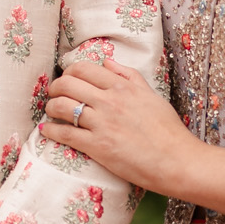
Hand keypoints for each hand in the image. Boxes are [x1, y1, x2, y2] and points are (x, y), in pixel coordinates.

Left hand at [41, 59, 224, 208]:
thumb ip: (129, 76)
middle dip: (55, 88)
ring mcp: (102, 123)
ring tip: (51, 111)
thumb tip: (106, 62)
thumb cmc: (168, 130)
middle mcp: (110, 101)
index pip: (83, 69)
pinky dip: (51, 130)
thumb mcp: (152, 95)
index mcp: (123, 87)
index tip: (66, 79)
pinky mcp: (98, 146)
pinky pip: (65, 133)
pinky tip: (47, 131)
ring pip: (61, 106)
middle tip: (54, 95)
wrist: (177, 161)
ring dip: (50, 107)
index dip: (68, 72)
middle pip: (67, 84)